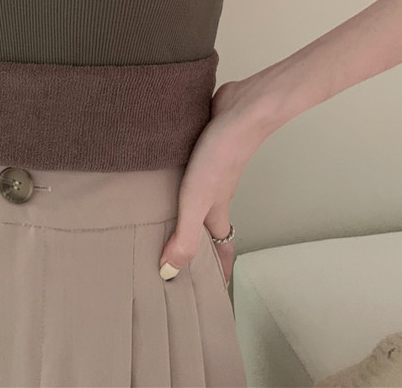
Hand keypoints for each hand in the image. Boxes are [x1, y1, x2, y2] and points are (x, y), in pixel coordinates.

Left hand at [157, 78, 270, 282]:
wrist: (240, 110)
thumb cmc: (222, 154)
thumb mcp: (197, 200)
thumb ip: (185, 235)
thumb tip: (169, 272)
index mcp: (216, 210)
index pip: (220, 247)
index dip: (218, 270)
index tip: (213, 290)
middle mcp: (215, 192)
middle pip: (208, 224)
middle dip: (197, 242)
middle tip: (176, 255)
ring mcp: (210, 169)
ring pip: (198, 197)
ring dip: (186, 208)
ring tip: (161, 218)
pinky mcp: (202, 148)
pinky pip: (190, 170)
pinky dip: (178, 179)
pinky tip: (160, 174)